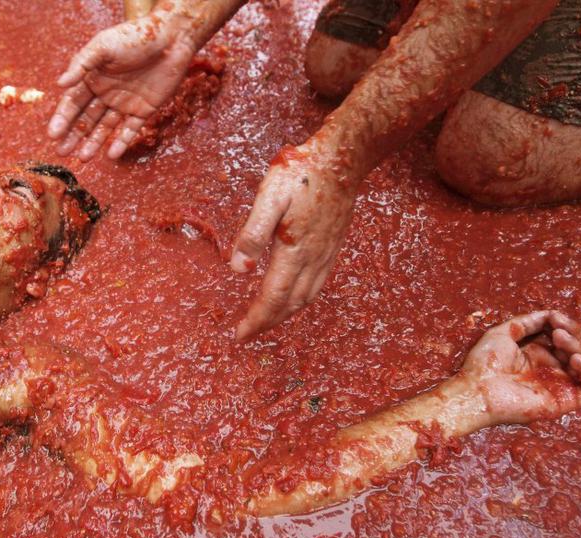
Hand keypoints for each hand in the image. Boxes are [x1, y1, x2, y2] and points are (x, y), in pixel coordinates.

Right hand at [47, 13, 197, 160]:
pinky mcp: (144, 110)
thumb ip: (82, 65)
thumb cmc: (134, 37)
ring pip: (105, 127)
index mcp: (92, 78)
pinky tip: (111, 155)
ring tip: (84, 158)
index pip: (73, 102)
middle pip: (86, 118)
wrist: (170, 39)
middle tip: (62, 152)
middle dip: (74, 135)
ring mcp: (124, 103)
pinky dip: (122, 142)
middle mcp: (106, 92)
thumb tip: (60, 84)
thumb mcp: (103, 46)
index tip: (53, 135)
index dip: (63, 119)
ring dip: (94, 142)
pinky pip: (130, 130)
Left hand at [231, 145, 356, 340]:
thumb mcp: (269, 197)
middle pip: (290, 304)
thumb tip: (238, 269)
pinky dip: (302, 301)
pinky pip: (318, 285)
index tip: (240, 335)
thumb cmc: (301, 173)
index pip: (273, 296)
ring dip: (286, 315)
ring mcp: (326, 254)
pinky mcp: (333, 247)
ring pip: (306, 298)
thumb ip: (253, 233)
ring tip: (266, 322)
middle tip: (248, 334)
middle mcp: (313, 258)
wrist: (342, 160)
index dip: (256, 319)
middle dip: (269, 323)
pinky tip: (293, 298)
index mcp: (294, 249)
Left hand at [462, 311, 580, 423]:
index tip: (554, 317)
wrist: (477, 391)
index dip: (564, 324)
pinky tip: (577, 360)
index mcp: (536, 354)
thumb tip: (549, 314)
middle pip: (577, 347)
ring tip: (562, 341)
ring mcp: (559, 385)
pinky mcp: (565, 401)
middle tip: (558, 331)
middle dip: (572, 333)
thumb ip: (526, 322)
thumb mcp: (502, 333)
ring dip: (580, 348)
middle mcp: (550, 369)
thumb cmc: (484, 364)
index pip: (563, 336)